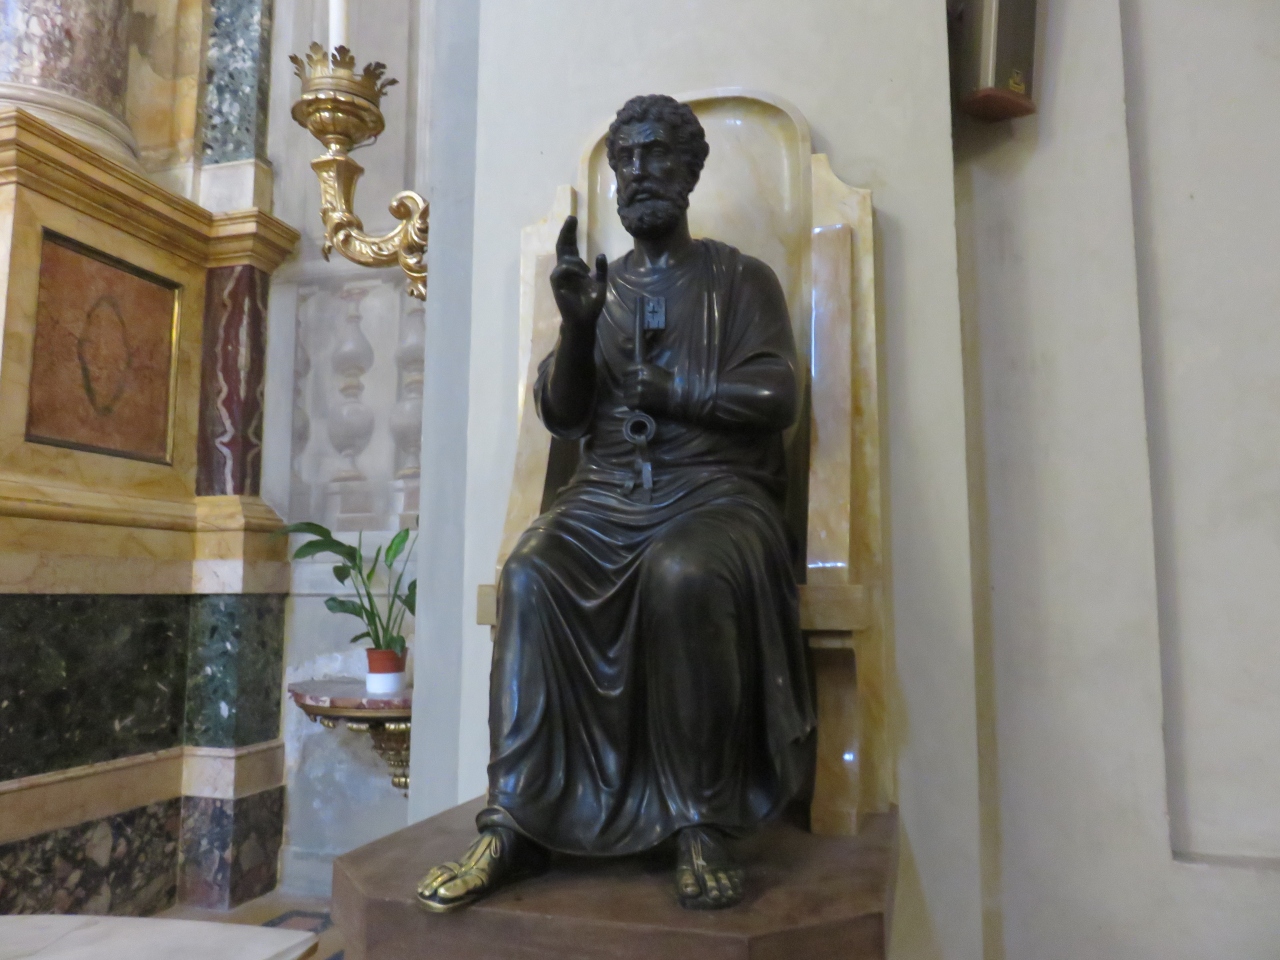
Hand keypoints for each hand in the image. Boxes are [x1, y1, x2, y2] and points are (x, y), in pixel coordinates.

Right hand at [549, 215, 607, 330]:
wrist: (584, 319)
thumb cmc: (591, 303)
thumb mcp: (600, 284)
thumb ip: (601, 270)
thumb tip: (601, 254)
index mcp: (575, 267)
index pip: (571, 246)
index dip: (571, 232)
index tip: (573, 218)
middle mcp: (565, 269)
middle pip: (563, 246)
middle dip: (567, 232)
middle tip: (571, 218)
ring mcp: (560, 276)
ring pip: (564, 258)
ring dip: (576, 262)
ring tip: (586, 272)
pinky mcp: (557, 284)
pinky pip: (560, 270)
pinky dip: (571, 270)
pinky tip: (581, 274)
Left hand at [621, 362, 674, 413]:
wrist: (678, 394)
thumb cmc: (668, 382)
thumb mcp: (655, 370)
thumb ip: (642, 371)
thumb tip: (629, 374)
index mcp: (643, 367)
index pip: (625, 371)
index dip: (626, 377)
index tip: (629, 381)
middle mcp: (639, 377)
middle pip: (625, 383)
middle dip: (628, 387)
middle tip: (633, 392)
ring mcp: (639, 389)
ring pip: (625, 393)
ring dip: (629, 396)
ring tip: (635, 399)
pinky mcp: (640, 401)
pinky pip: (629, 403)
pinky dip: (631, 405)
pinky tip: (636, 405)